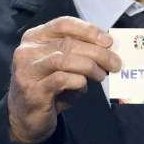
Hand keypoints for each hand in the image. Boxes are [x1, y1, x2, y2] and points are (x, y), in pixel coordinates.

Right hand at [8, 16, 120, 143]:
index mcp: (35, 37)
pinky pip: (61, 80)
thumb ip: (79, 54)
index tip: (108, 41)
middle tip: (115, 63)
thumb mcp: (64, 66)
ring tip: (102, 75)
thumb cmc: (49, 88)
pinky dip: (78, 81)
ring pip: (64, 59)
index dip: (88, 30)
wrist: (27, 118)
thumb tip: (108, 50)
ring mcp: (27, 70)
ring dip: (89, 66)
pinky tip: (83, 85)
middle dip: (97, 52)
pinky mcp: (32, 91)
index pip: (63, 24)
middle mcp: (27, 51)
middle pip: (68, 43)